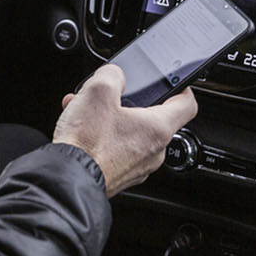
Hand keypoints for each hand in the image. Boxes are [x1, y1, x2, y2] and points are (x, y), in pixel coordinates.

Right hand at [52, 64, 197, 196]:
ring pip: (130, 133)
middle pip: (153, 118)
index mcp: (158, 128)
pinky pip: (118, 150)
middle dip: (130, 102)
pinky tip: (81, 129)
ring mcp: (138, 167)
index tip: (174, 82)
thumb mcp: (98, 90)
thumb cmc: (86, 143)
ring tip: (86, 110)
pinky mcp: (120, 176)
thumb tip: (114, 75)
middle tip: (112, 95)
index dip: (182, 87)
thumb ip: (113, 74)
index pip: (187, 104)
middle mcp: (154, 151)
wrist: (68, 180)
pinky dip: (103, 136)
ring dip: (111, 118)